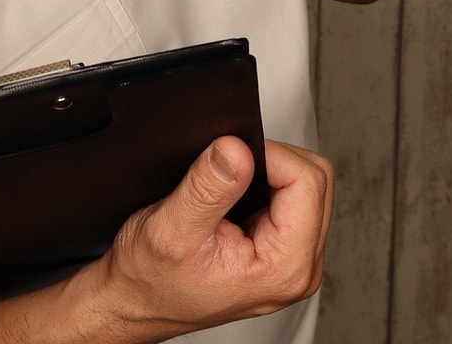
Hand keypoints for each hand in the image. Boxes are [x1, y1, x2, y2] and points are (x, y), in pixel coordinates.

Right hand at [91, 137, 332, 340]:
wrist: (136, 301)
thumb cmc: (151, 280)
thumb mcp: (171, 228)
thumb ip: (208, 187)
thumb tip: (237, 149)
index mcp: (284, 268)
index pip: (308, 181)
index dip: (267, 155)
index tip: (228, 159)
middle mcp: (299, 268)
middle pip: (315, 181)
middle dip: (271, 164)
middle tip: (225, 174)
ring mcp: (294, 261)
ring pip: (307, 187)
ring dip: (267, 175)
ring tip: (227, 192)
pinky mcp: (284, 253)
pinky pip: (293, 200)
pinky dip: (264, 186)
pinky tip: (234, 201)